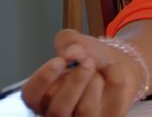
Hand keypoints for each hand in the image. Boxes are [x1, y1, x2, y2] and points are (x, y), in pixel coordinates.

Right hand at [21, 29, 144, 116]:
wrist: (119, 65)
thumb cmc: (91, 58)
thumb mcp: (76, 42)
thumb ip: (69, 42)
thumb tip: (72, 51)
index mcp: (42, 96)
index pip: (32, 95)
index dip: (43, 79)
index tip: (59, 61)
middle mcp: (57, 113)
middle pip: (58, 109)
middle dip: (75, 82)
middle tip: (88, 62)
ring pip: (84, 111)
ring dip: (95, 84)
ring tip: (99, 71)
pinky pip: (111, 111)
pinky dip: (116, 88)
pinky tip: (115, 78)